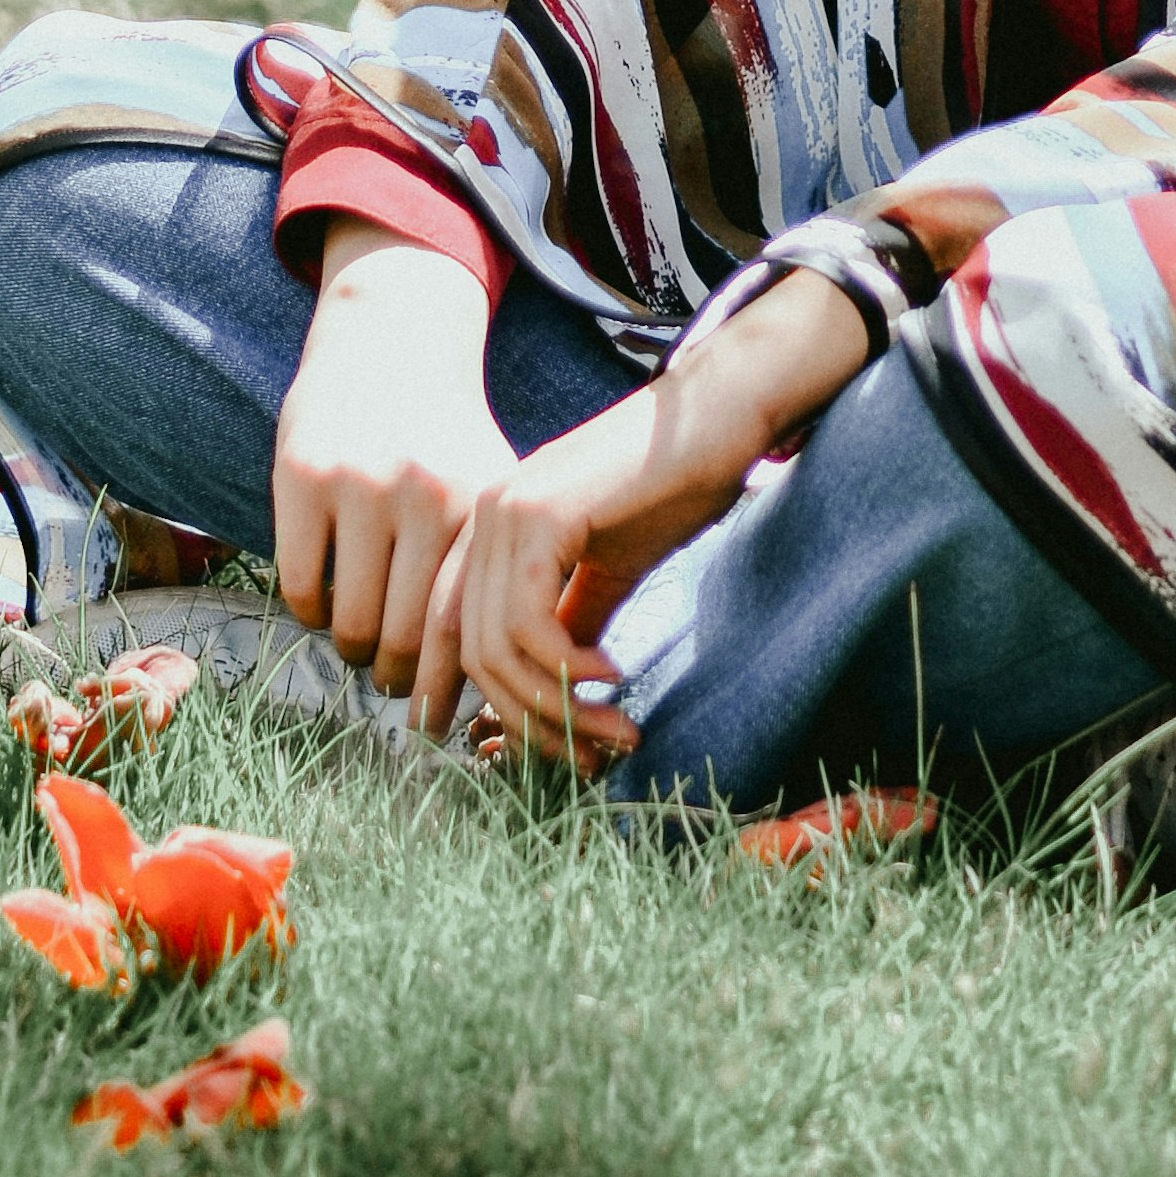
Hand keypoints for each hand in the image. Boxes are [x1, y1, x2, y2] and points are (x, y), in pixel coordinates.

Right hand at [271, 222, 511, 695]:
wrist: (391, 340)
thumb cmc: (444, 438)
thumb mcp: (487, 490)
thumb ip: (486, 572)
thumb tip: (484, 690)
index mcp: (480, 508)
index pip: (464, 632)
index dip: (446, 694)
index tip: (432, 726)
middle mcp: (426, 495)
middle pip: (404, 640)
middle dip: (395, 676)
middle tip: (390, 680)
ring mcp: (361, 484)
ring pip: (349, 624)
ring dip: (351, 649)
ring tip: (358, 642)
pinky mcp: (302, 475)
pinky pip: (302, 588)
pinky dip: (310, 614)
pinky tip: (324, 599)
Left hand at [416, 270, 870, 768]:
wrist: (716, 417)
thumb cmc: (672, 487)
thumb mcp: (609, 572)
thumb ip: (570, 628)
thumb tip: (552, 706)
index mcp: (492, 529)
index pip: (460, 638)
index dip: (490, 707)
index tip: (535, 759)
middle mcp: (483, 517)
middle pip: (473, 654)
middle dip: (531, 724)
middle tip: (591, 759)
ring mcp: (504, 511)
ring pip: (496, 647)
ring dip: (558, 709)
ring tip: (613, 732)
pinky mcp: (539, 515)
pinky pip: (527, 622)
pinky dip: (566, 669)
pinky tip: (611, 678)